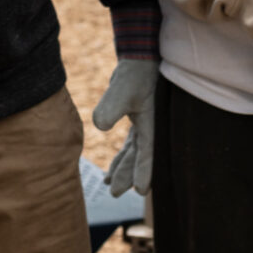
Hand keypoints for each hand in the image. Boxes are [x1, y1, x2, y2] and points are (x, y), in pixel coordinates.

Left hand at [92, 53, 158, 197]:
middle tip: (115, 193)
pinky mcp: (138, 122)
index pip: (148, 152)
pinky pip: (130, 147)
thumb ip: (111, 106)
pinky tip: (108, 173)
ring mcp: (146, 126)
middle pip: (140, 158)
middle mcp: (153, 129)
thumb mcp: (123, 89)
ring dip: (123, 169)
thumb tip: (99, 125)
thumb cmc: (135, 74)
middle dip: (128, 175)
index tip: (140, 190)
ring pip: (134, 154)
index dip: (144, 171)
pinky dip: (121, 159)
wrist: (139, 59)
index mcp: (153, 124)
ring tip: (110, 187)